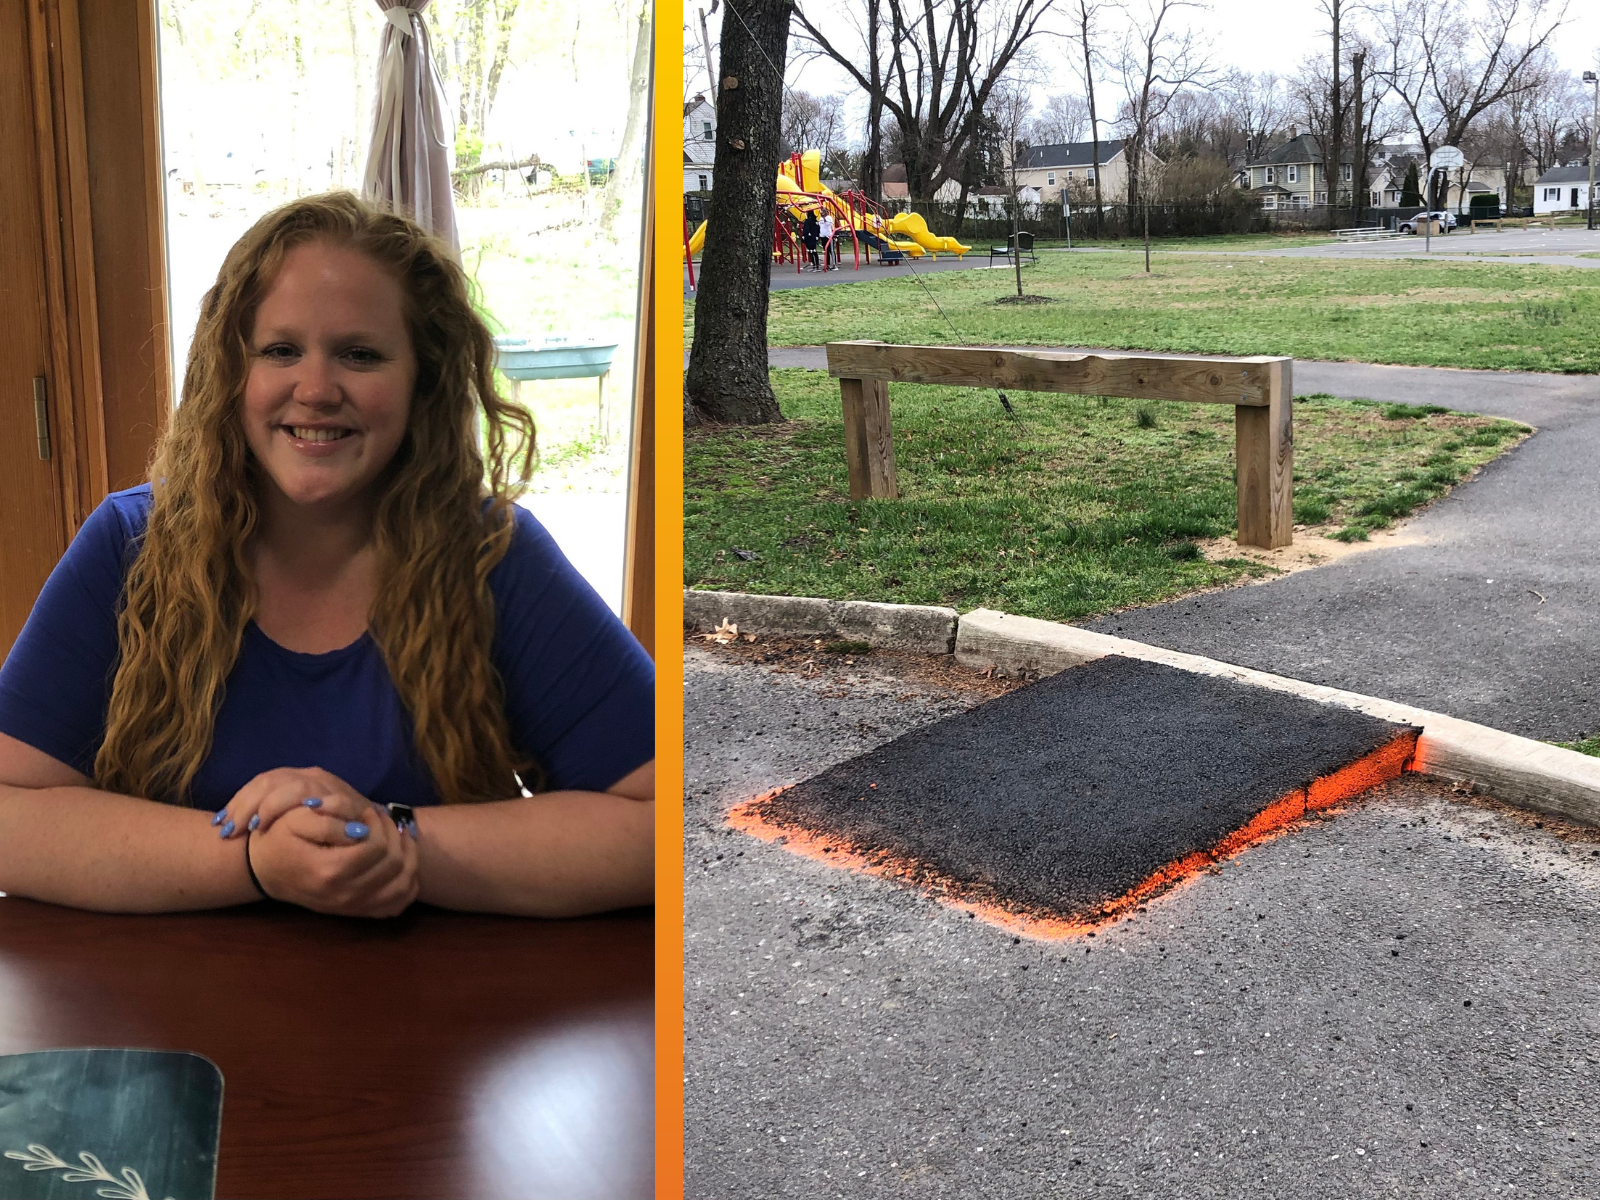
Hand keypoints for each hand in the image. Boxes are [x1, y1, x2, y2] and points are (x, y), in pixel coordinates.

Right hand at [220, 768, 417, 917]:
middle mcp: (344, 894)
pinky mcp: (358, 911)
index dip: (378, 823)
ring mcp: (352, 906)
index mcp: (329, 871)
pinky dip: (408, 881)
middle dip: (395, 834)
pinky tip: (401, 860)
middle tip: (382, 819)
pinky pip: (398, 902)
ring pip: (404, 884)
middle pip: (395, 864)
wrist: (264, 871)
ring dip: (409, 855)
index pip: (376, 847)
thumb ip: (328, 821)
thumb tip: (360, 829)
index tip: (367, 811)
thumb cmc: (279, 839)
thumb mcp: (294, 819)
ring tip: (397, 835)